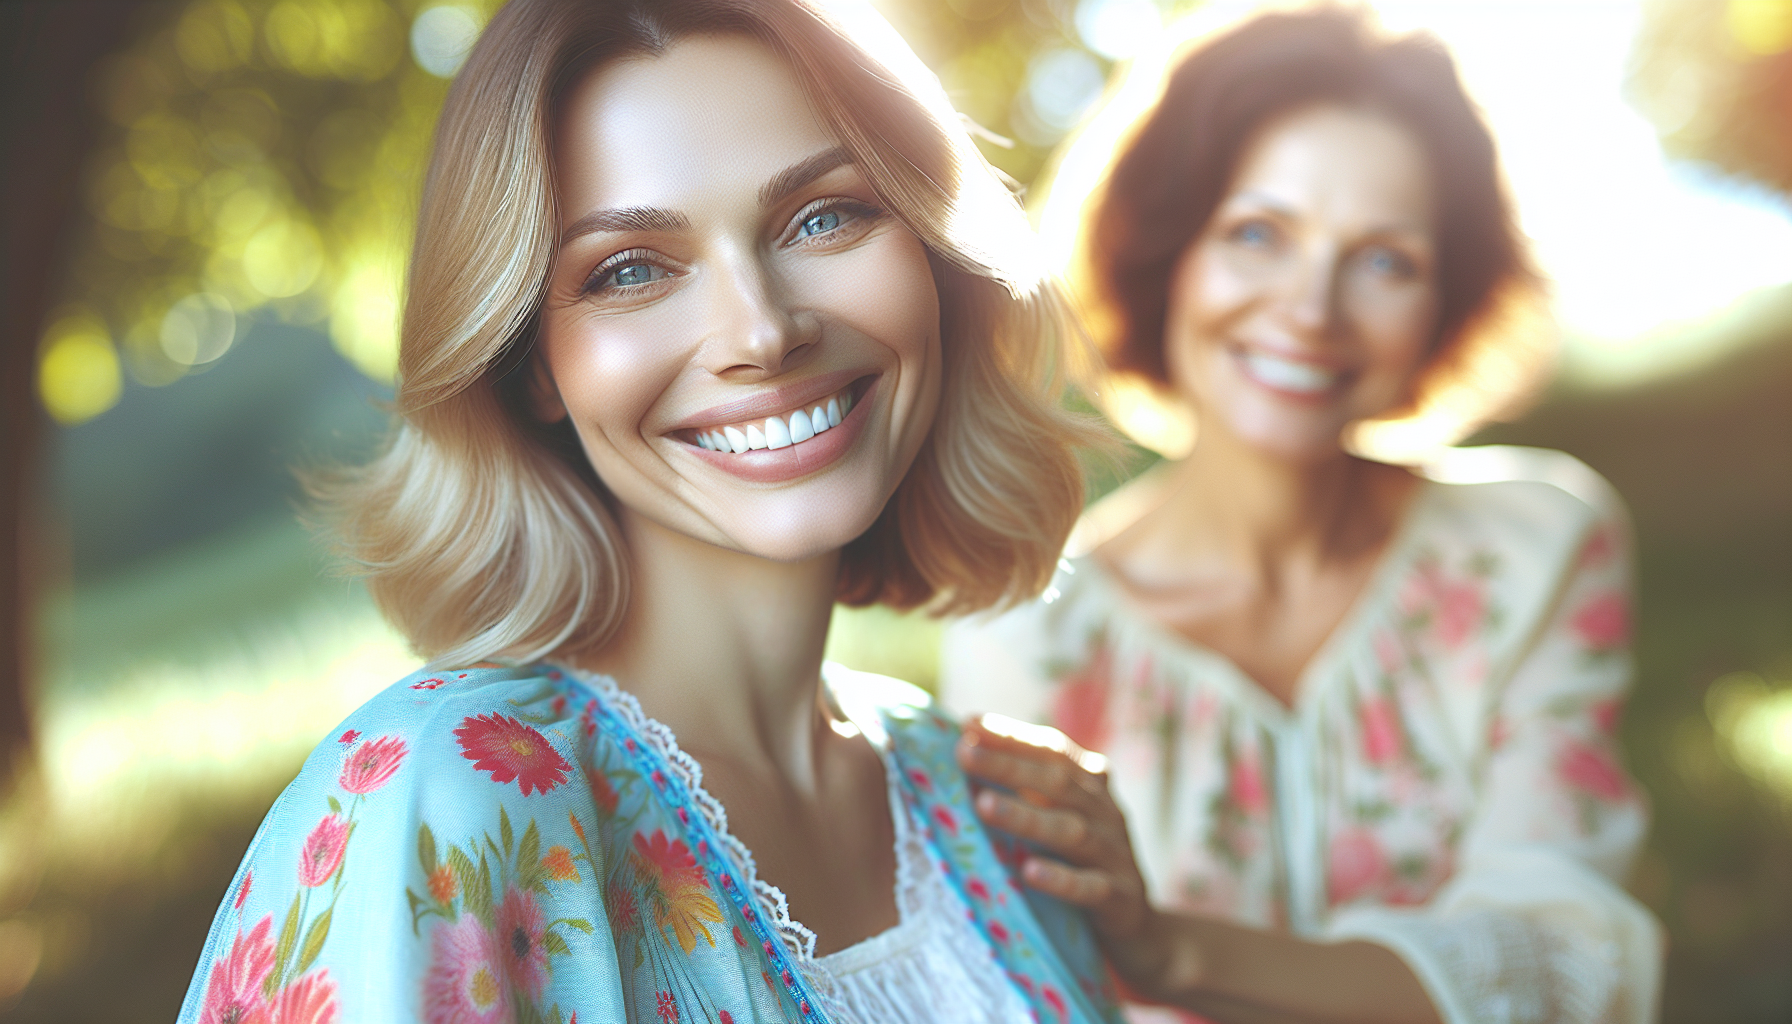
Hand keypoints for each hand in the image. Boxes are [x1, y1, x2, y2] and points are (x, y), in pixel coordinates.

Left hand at [955, 713, 1198, 993]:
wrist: (1138, 927)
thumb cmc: (1080, 863)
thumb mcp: (1060, 819)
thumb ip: (1027, 790)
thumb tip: (963, 752)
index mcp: (1091, 787)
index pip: (1052, 751)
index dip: (1013, 736)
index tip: (968, 723)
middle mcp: (1106, 813)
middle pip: (1057, 783)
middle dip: (1008, 766)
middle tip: (964, 753)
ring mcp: (1115, 855)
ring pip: (1071, 831)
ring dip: (1026, 816)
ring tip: (983, 804)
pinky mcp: (1120, 899)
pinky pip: (1091, 887)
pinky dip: (1061, 879)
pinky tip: (1029, 871)